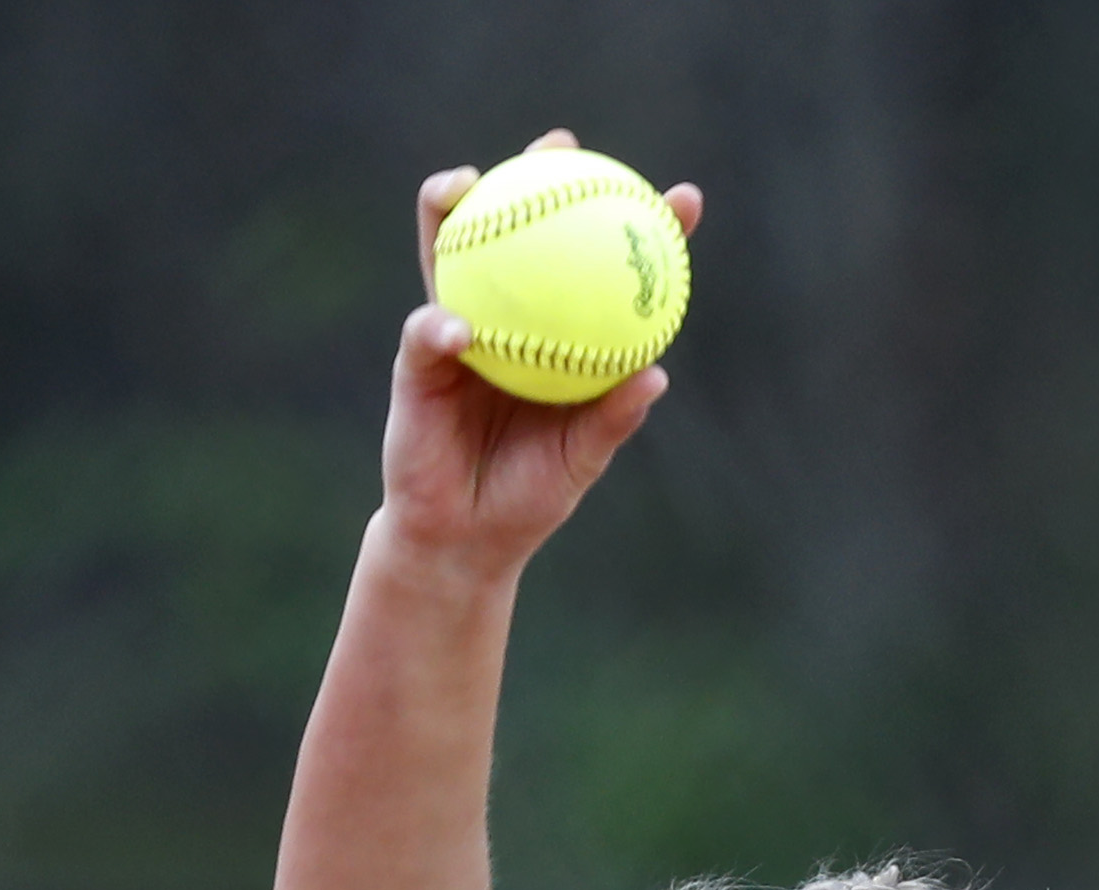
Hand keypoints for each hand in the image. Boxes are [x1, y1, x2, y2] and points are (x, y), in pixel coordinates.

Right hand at [379, 130, 704, 580]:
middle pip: (518, 224)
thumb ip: (612, 416)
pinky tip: (457, 327)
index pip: (601, 265)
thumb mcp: (581, 458)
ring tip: (465, 182)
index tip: (683, 198)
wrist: (465, 537)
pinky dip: (439, 327)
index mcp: (558, 329)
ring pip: (450, 250)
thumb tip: (655, 376)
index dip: (640, 225)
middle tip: (560, 142)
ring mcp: (457, 328)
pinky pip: (426, 335)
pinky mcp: (416, 362)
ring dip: (452, 208)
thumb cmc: (529, 494)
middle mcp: (507, 312)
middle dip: (535, 170)